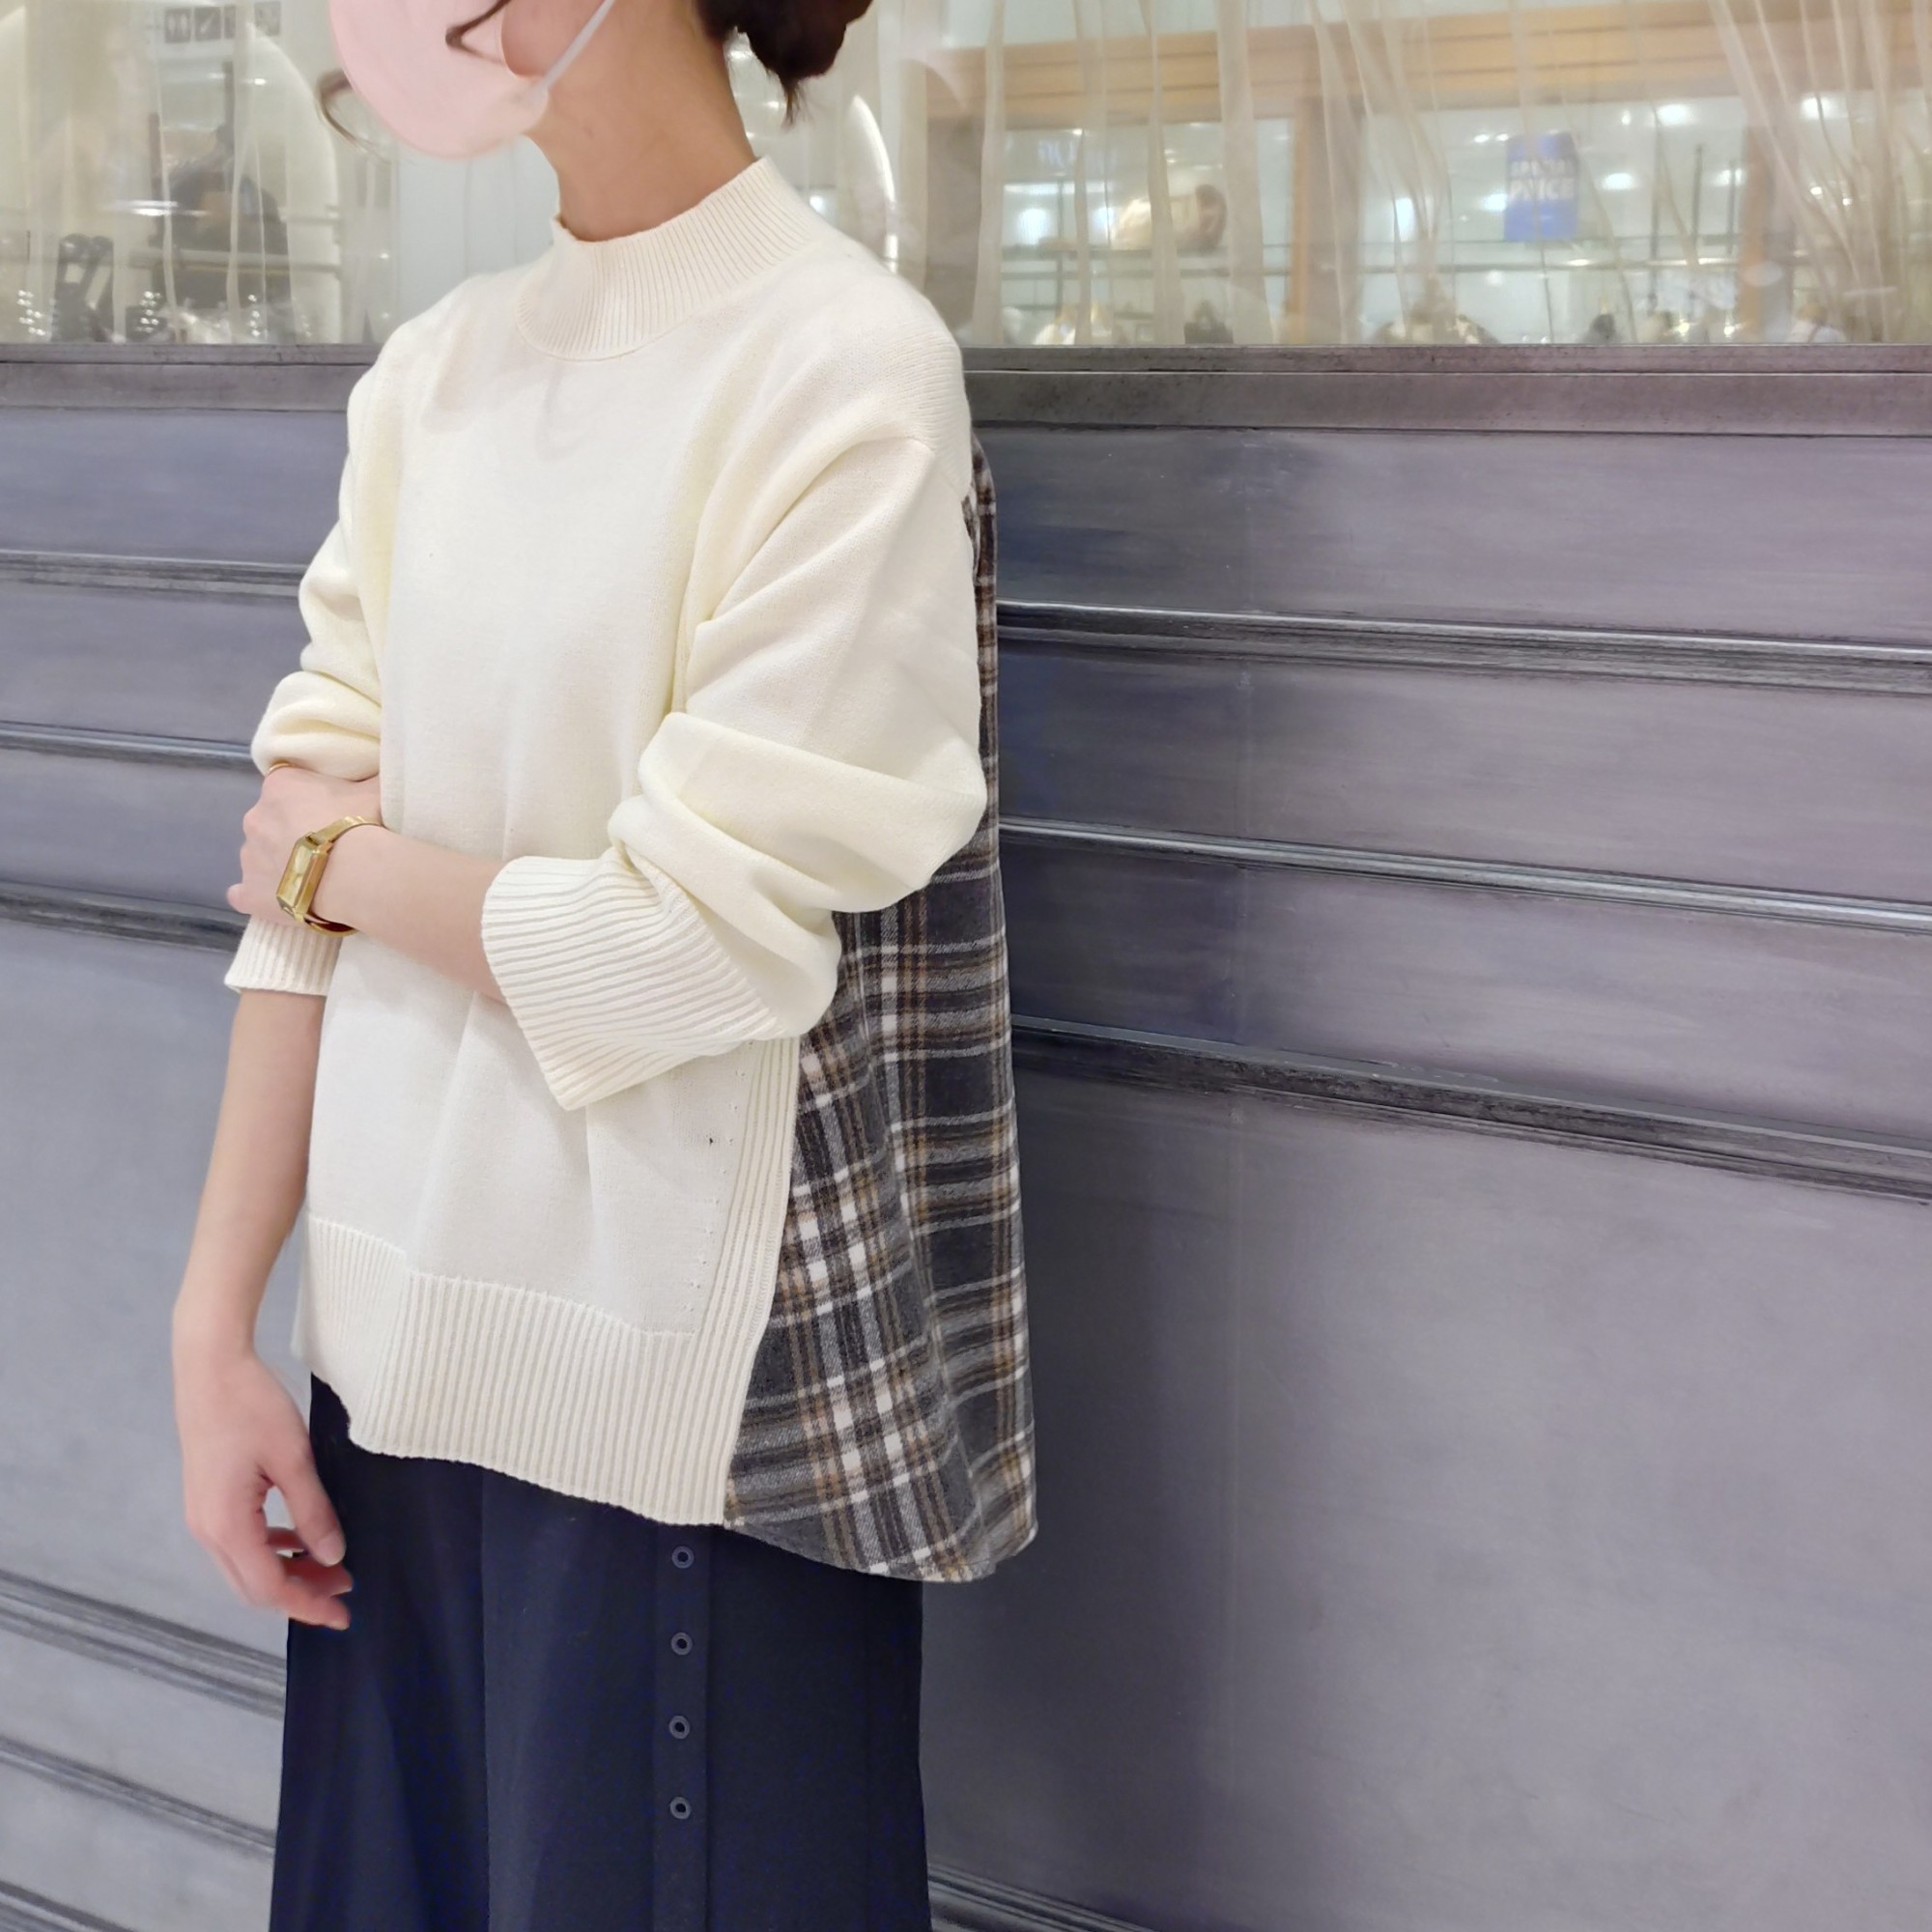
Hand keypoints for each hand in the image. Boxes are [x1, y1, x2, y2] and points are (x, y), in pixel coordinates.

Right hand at [173, 1329, 353, 1629]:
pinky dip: (271, 1550)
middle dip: (301, 1594)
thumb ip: (313, 1512)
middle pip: (254, 1586)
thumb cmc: (251, 1405)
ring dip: (287, 1572)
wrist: (209, 1367)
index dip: (308, 1605)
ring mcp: (202, 1517)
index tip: (343, 1615)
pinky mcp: (207, 1501)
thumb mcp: (293, 1459)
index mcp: (226, 1525)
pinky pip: (239, 1543)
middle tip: (346, 1589)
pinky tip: (299, 1538)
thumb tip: (333, 1556)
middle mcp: (207, 1530)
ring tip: (331, 1565)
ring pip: (246, 1567)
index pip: (269, 1588)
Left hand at [228, 764, 381, 922]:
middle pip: (271, 820)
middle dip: (292, 832)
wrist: (356, 876)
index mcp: (280, 785)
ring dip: (281, 864)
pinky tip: (281, 901)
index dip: (307, 800)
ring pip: (260, 856)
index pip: (287, 784)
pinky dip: (259, 895)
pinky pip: (243, 893)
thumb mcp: (377, 790)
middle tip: (328, 847)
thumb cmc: (365, 825)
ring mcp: (248, 857)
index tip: (329, 813)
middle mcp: (256, 816)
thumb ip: (372, 778)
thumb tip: (383, 766)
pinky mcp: (248, 893)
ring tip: (315, 878)